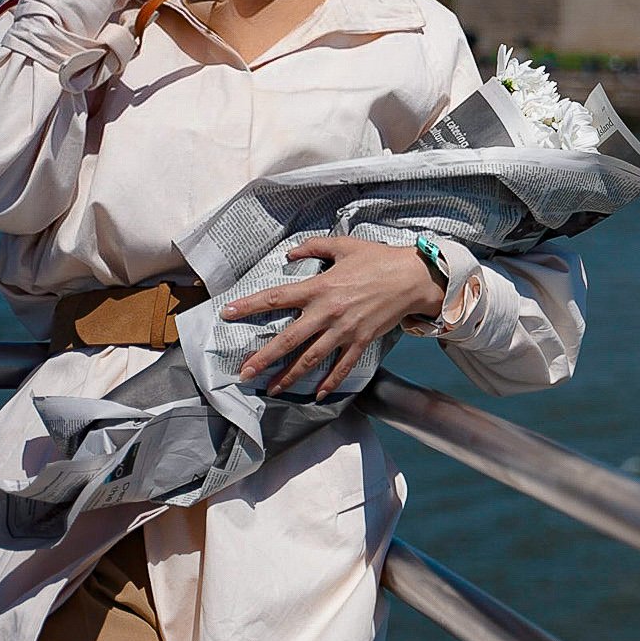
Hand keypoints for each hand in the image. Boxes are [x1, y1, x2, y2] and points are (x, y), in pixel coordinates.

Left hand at [221, 237, 445, 399]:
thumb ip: (313, 246)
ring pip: (311, 359)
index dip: (250, 306)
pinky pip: (342, 367)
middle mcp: (327, 312)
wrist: (412, 278)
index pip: (277, 297)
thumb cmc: (378, 259)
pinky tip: (318, 396)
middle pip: (289, 339)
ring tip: (271, 389)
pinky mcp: (361, 341)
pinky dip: (330, 382)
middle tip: (244, 372)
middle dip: (265, 357)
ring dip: (290, 376)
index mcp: (320, 287)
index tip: (227, 313)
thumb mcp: (343, 245)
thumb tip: (289, 253)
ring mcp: (345, 330)